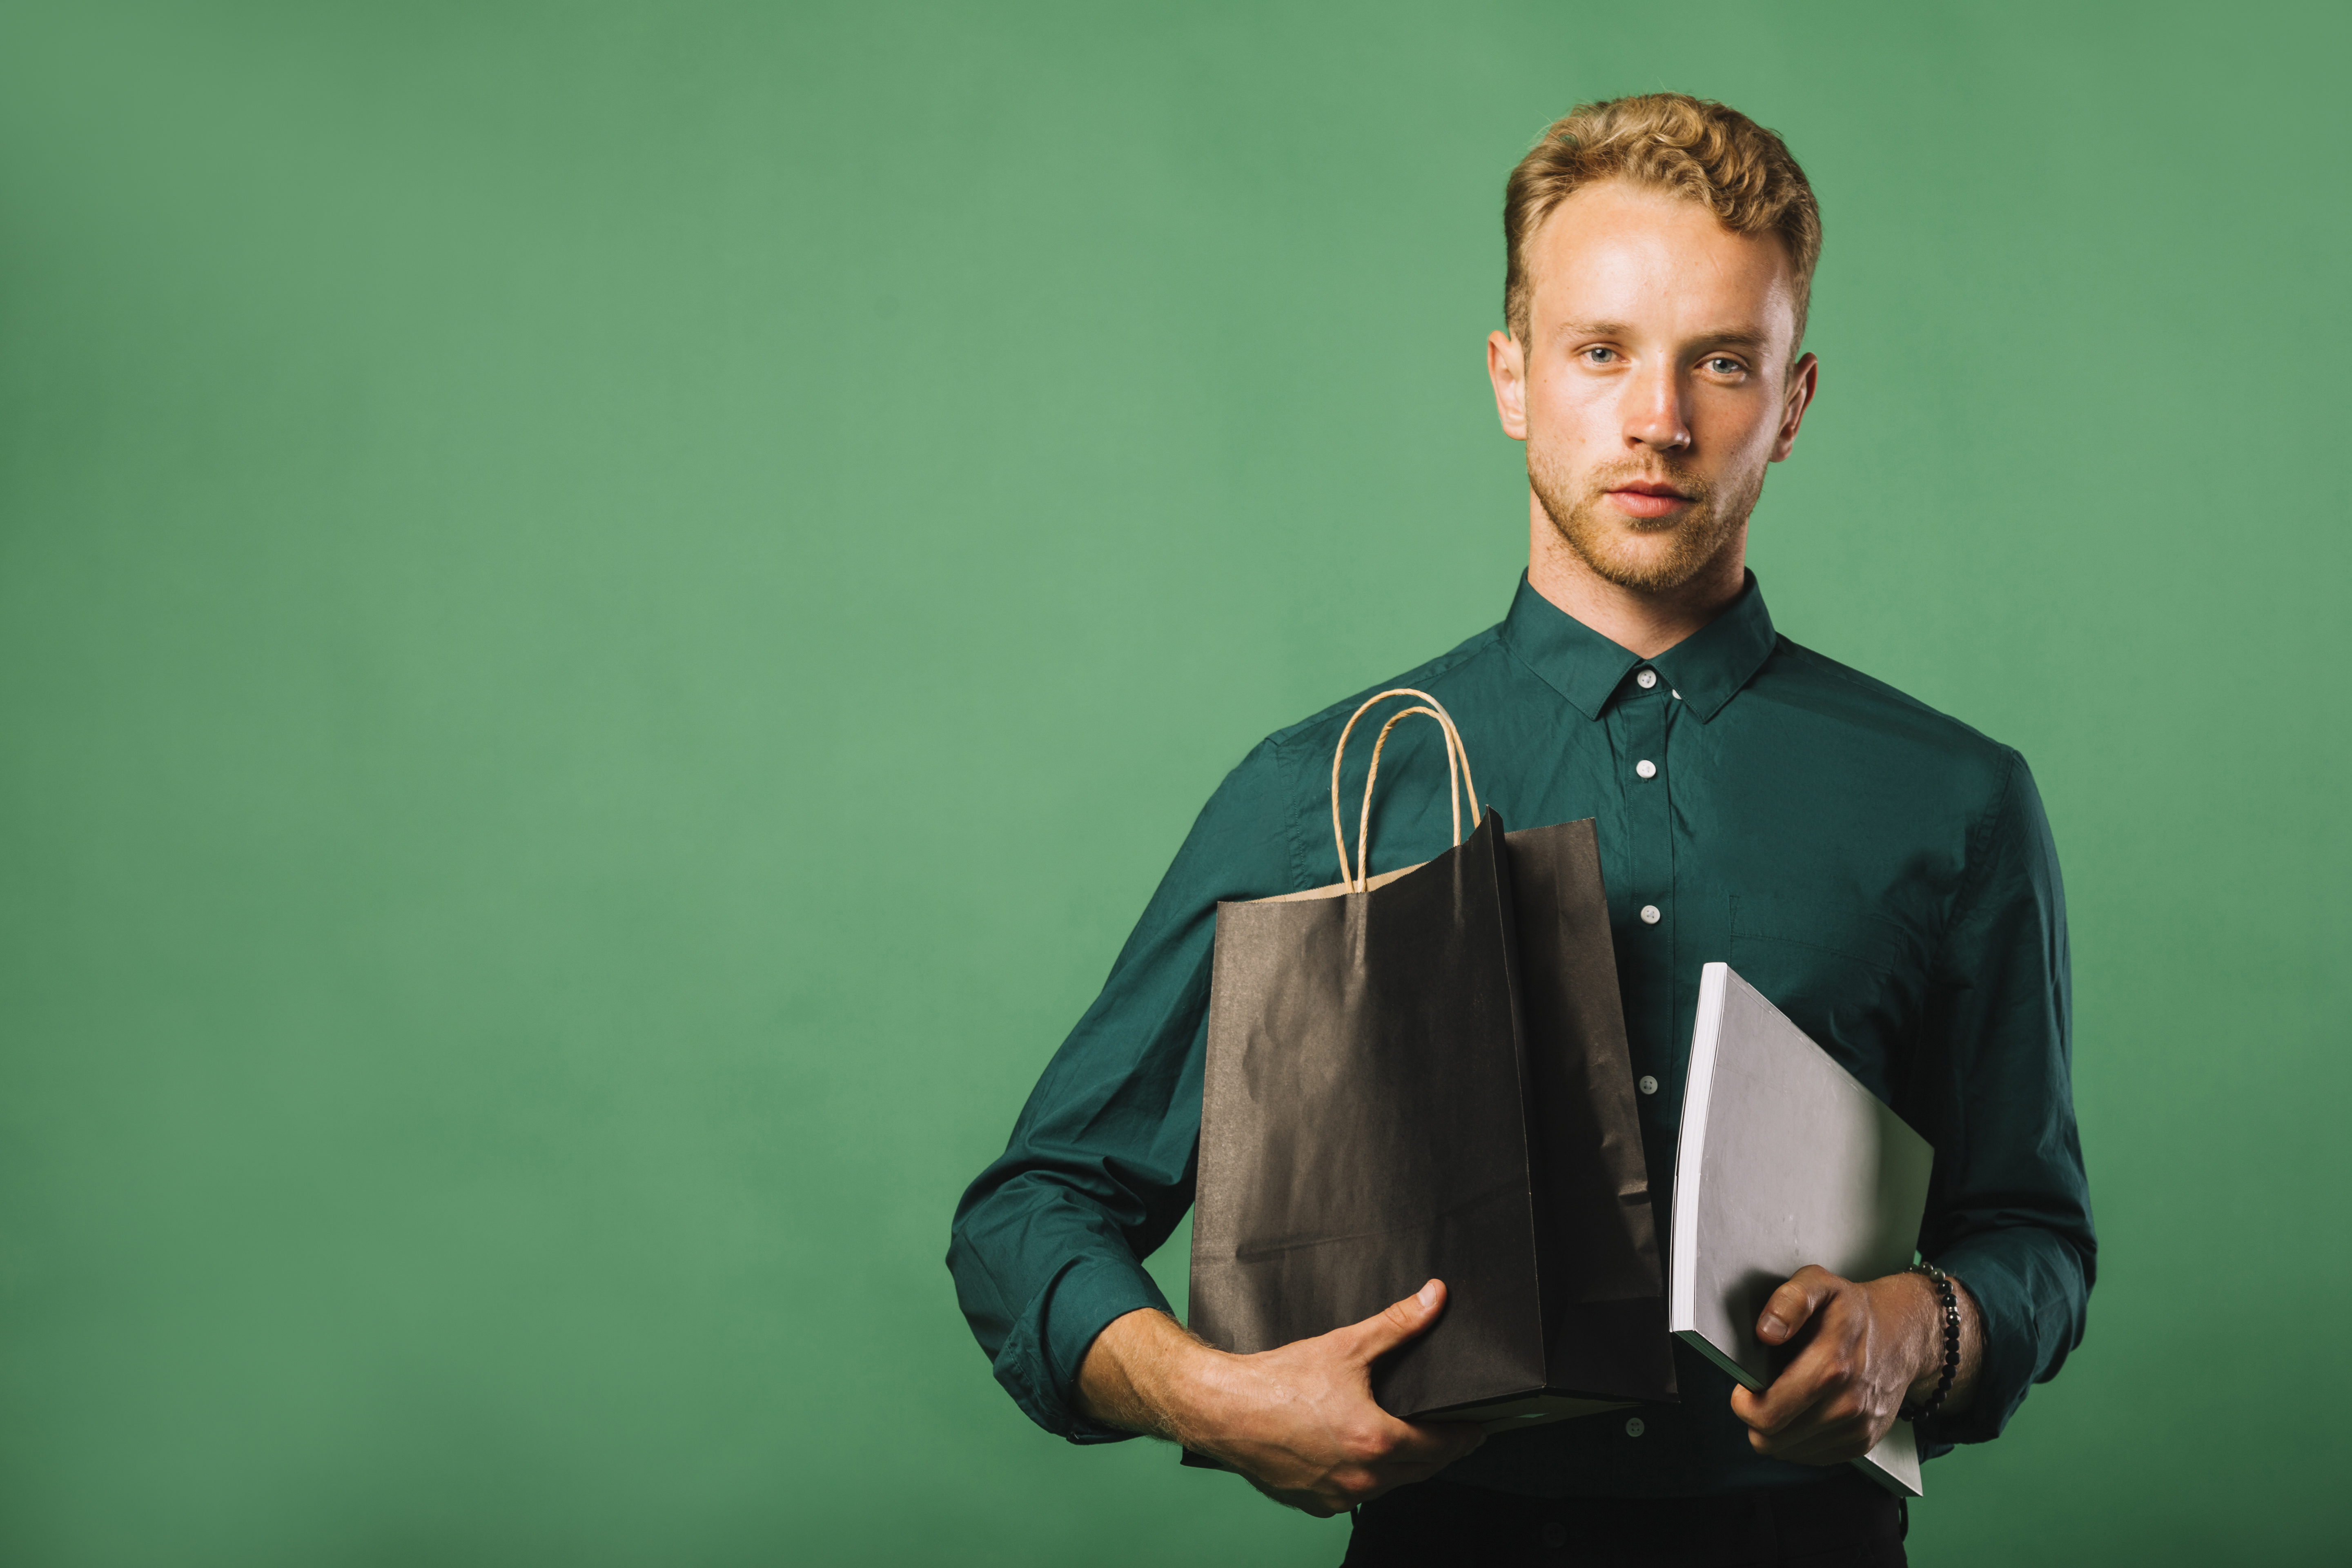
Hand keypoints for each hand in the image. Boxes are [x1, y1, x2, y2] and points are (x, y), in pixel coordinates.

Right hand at [1075, 1280, 1486, 1515]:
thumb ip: (1398, 1324)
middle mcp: (1363, 1477)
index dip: (1466, 1436)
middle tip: (1457, 1436)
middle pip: (1422, 1470)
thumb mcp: (1347, 1346)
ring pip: (1390, 1486)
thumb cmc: (1279, 1380)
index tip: (1479, 1429)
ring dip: (1406, 1467)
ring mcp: (1338, 1496)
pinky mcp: (1315, 1504)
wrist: (1223, 1409)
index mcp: (1377, 1440)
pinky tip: (1366, 1457)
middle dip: (1442, 1453)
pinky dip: (1368, 1478)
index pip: (1443, 1446)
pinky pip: (1356, 1495)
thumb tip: (1434, 1298)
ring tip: (1415, 1444)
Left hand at [1729, 1264, 1978, 1464]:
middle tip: (1762, 1390)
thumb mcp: (1819, 1284)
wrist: (1903, 1336)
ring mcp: (1856, 1428)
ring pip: (1787, 1451)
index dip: (1743, 1403)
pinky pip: (1810, 1456)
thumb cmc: (1853, 1311)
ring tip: (1788, 1395)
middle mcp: (1847, 1405)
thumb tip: (1767, 1332)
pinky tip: (1807, 1409)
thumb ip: (1789, 1301)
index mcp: (1831, 1366)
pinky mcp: (1862, 1443)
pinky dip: (1800, 1438)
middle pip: (1771, 1439)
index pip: (1766, 1415)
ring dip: (1778, 1428)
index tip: (1746, 1385)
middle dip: (1756, 1417)